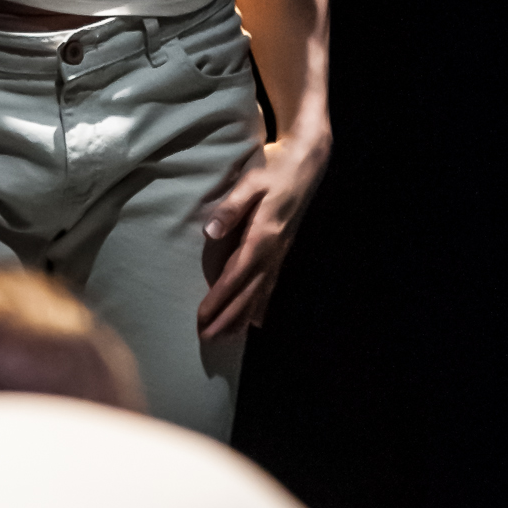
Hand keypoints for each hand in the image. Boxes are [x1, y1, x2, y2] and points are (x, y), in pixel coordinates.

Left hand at [197, 134, 329, 339]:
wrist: (305, 169)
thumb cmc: (274, 172)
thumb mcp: (250, 183)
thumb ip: (231, 208)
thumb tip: (211, 231)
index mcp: (262, 237)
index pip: (236, 276)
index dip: (219, 300)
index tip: (202, 318)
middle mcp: (272, 252)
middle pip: (248, 294)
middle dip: (227, 318)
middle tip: (206, 338)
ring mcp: (279, 255)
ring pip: (260, 295)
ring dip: (241, 318)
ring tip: (223, 337)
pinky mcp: (282, 253)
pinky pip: (270, 287)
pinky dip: (260, 307)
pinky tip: (255, 322)